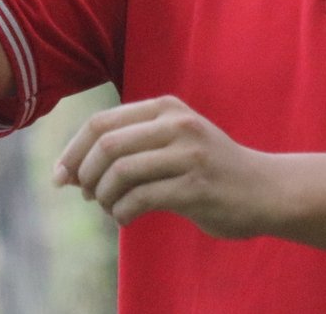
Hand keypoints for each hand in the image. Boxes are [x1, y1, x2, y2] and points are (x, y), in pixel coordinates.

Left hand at [52, 95, 276, 237]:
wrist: (265, 189)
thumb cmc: (208, 168)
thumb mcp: (173, 140)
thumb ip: (130, 145)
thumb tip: (71, 170)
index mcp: (166, 107)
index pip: (101, 123)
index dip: (72, 151)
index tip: (60, 177)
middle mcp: (177, 124)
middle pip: (106, 146)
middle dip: (85, 176)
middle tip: (88, 196)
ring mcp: (188, 154)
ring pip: (120, 173)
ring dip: (104, 198)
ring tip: (111, 208)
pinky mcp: (196, 187)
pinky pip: (140, 200)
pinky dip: (123, 214)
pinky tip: (127, 219)